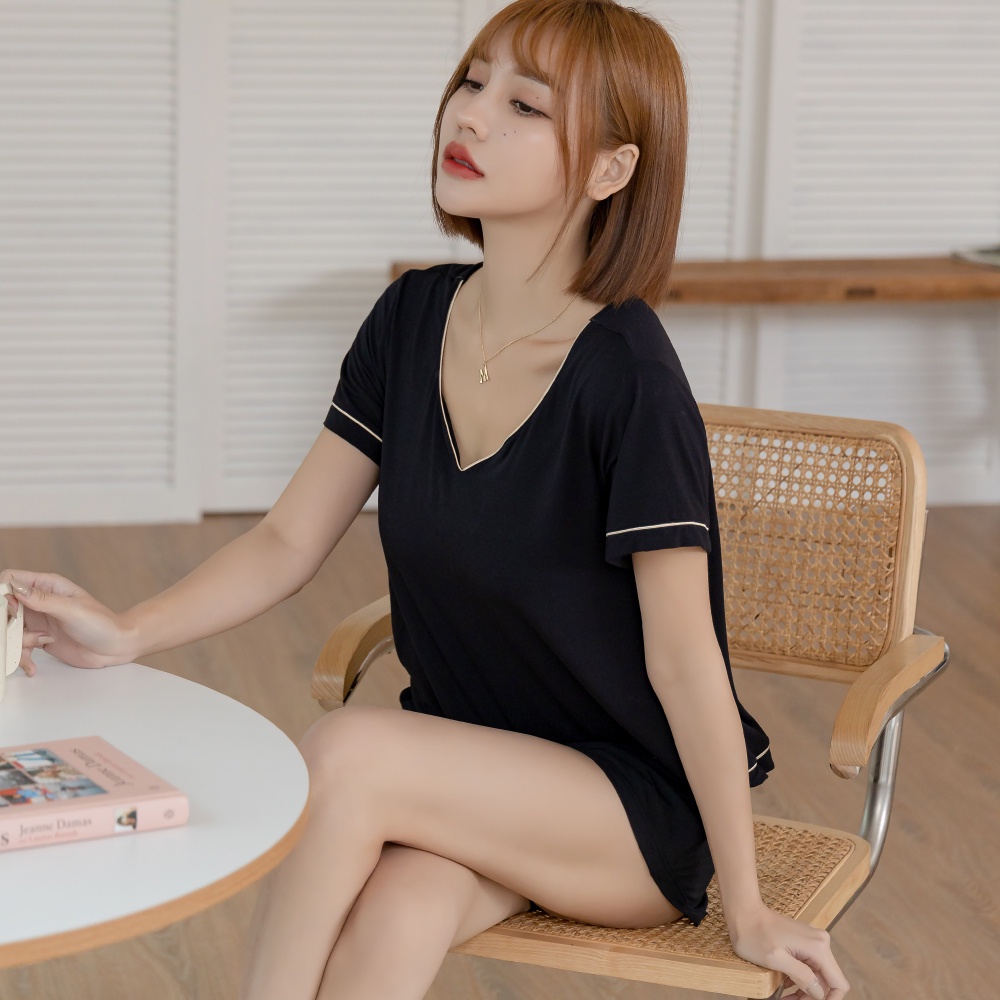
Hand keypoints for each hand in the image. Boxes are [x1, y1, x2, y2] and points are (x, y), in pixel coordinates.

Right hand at [0, 570, 135, 675]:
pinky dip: (22, 656)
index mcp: (48, 586)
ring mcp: (39, 621)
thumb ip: (43, 600)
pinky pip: (19, 646)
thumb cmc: (102, 624)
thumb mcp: (72, 610)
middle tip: (19, 633)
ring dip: (18, 641)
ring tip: (41, 642)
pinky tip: (32, 666)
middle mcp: (40, 601)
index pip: (12, 580)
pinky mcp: (39, 639)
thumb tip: (16, 588)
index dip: (4, 594)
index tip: (12, 610)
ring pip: (10, 629)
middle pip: (6, 606)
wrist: (116, 647)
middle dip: (7, 623)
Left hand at [728, 903, 849, 998]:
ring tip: (785, 996)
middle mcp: (821, 943)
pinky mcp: (804, 941)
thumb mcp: (776, 959)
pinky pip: (809, 966)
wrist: (744, 911)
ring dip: (804, 989)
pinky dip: (800, 978)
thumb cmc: (755, 935)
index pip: (839, 983)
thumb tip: (819, 993)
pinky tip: (784, 983)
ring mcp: (813, 941)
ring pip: (817, 975)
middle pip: (827, 981)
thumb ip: (801, 976)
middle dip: (811, 996)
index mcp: (818, 948)